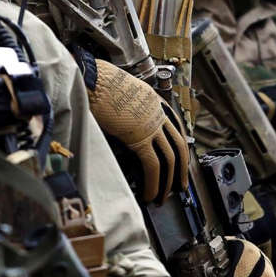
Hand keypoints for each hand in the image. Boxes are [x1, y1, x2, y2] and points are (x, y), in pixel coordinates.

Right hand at [83, 55, 186, 204]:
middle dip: (181, 168)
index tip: (178, 159)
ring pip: (170, 158)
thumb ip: (125, 109)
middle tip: (180, 184)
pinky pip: (153, 166)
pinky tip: (150, 194)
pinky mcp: (140, 138)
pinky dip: (154, 183)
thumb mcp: (119, 95)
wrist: (94, 80)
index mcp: (153, 100)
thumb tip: (119, 123)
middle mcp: (157, 113)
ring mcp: (151, 125)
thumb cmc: (98, 84)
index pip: (174, 126)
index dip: (177, 146)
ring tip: (164, 196)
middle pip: (178, 144)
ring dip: (168, 181)